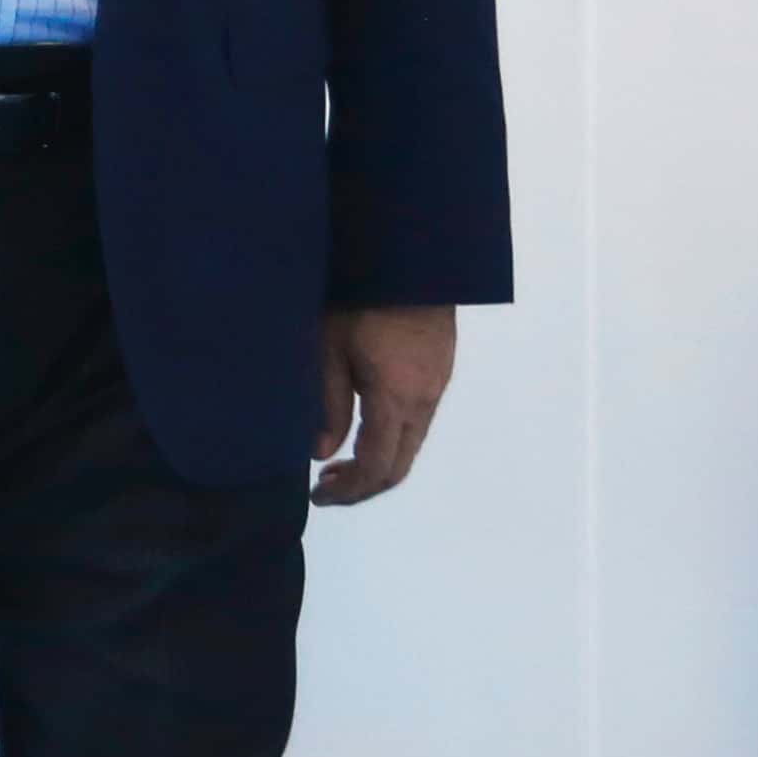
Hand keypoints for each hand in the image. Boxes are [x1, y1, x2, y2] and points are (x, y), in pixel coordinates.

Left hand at [315, 306, 457, 504]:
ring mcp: (437, 387)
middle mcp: (423, 401)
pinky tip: (363, 430)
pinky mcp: (439, 373)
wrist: (412, 260)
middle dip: (362, 486)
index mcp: (396, 400)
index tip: (319, 496)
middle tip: (325, 487)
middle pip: (400, 466)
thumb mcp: (329, 349)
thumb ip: (328, 405)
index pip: (377, 467)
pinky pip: (417, 423)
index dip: (349, 490)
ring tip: (337, 463)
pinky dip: (390, 440)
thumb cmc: (361, 299)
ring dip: (377, 463)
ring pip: (410, 445)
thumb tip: (321, 453)